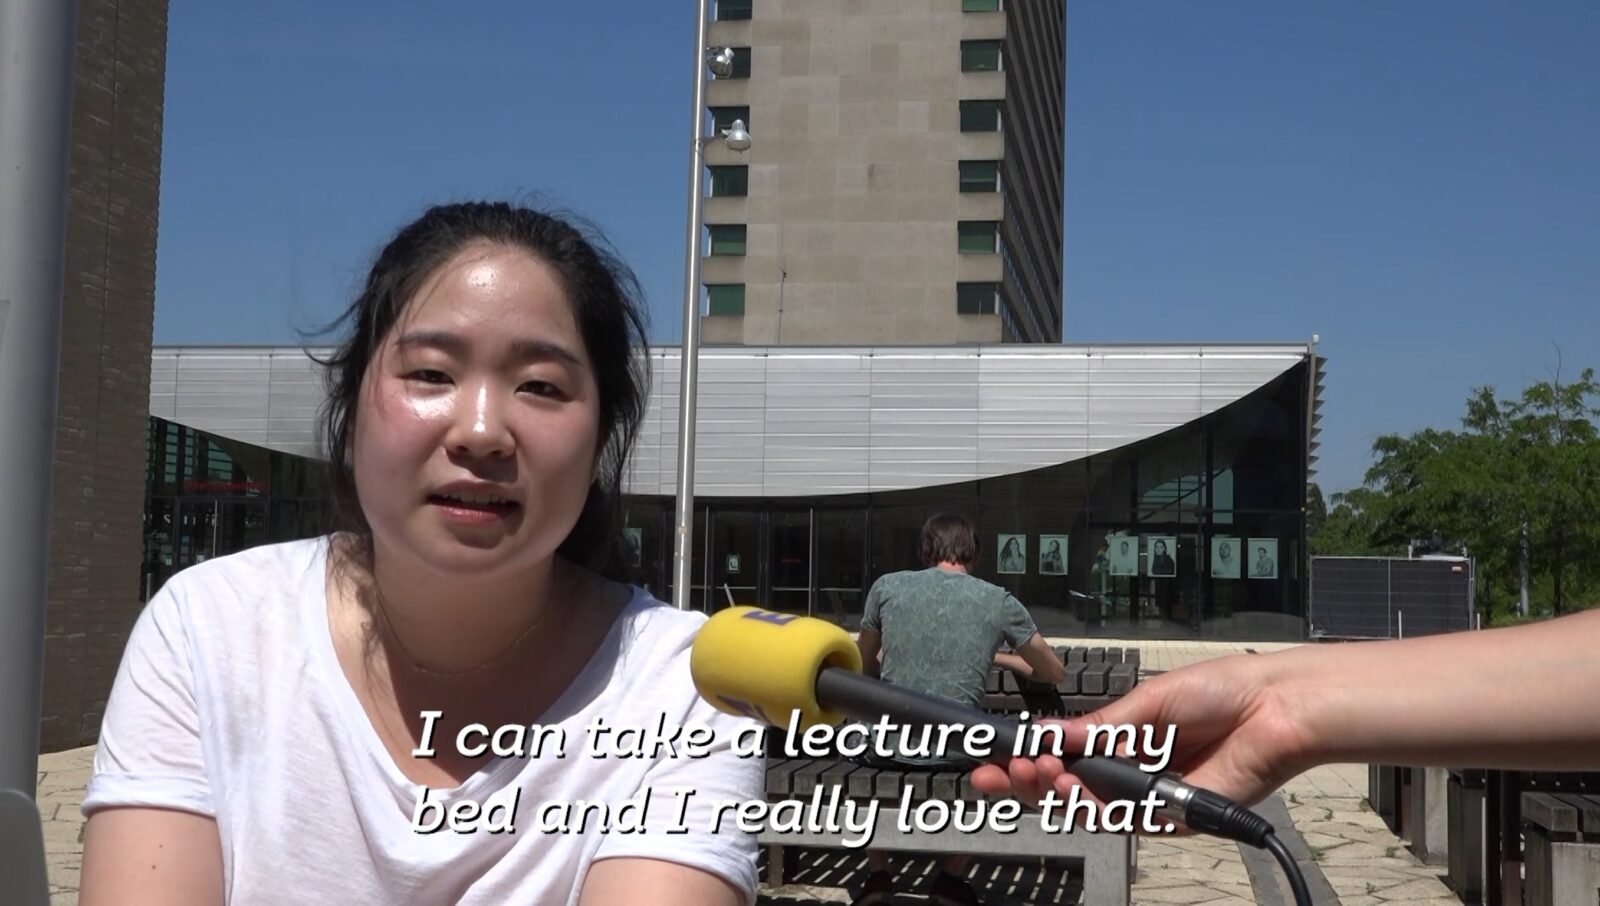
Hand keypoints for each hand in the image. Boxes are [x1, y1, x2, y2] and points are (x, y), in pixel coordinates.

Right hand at [970, 652, 1318, 828]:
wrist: (1273, 709)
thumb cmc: (1222, 691)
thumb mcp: (1147, 701)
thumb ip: (1098, 727)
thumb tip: (1050, 735)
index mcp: (1122, 739)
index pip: (1063, 757)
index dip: (1027, 759)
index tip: (994, 756)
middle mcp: (1130, 771)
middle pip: (1064, 789)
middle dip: (1024, 783)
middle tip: (996, 774)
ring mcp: (1148, 797)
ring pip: (1086, 810)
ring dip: (1051, 793)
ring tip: (1033, 770)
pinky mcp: (1171, 818)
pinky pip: (1122, 820)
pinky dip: (1091, 806)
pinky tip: (1072, 786)